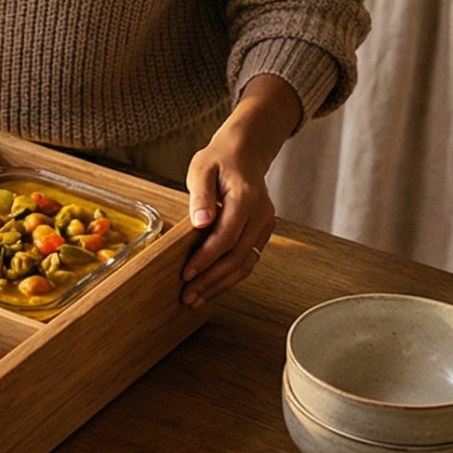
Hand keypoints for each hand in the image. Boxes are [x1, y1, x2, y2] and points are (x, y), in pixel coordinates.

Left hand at [180, 75, 301, 309]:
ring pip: (245, 264)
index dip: (206, 258)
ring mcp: (265, 225)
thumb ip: (200, 196)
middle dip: (211, 280)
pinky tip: (212, 287)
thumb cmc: (219, 160)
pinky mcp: (262, 233)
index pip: (226, 237)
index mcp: (246, 199)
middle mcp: (261, 216)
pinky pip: (248, 260)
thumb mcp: (202, 168)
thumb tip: (200, 224)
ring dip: (220, 284)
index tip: (186, 273)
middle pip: (237, 257)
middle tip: (188, 296)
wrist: (245, 153)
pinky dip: (230, 277)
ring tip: (196, 299)